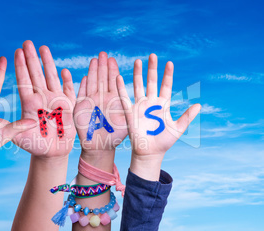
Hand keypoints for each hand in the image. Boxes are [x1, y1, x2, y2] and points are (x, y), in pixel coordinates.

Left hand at [12, 41, 76, 156]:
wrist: (52, 153)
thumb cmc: (35, 146)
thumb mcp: (21, 138)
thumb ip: (15, 129)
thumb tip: (4, 124)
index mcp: (29, 103)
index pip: (24, 80)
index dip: (20, 66)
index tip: (16, 51)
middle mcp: (42, 98)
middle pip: (36, 74)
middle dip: (32, 58)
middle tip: (27, 42)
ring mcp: (56, 100)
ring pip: (51, 77)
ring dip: (48, 63)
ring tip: (43, 47)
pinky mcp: (68, 107)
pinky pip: (69, 91)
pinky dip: (68, 82)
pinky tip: (64, 70)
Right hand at [74, 52, 127, 152]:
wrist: (100, 146)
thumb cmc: (116, 135)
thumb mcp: (127, 120)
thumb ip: (130, 109)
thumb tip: (138, 98)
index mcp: (114, 99)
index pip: (113, 81)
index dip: (112, 70)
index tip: (113, 59)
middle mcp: (102, 98)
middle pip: (102, 78)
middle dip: (103, 66)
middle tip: (103, 53)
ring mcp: (91, 101)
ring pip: (92, 83)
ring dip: (93, 72)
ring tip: (95, 60)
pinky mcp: (81, 108)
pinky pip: (82, 94)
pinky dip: (83, 86)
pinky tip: (85, 77)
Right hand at [116, 54, 200, 179]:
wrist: (149, 152)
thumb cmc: (164, 142)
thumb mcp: (178, 128)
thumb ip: (187, 116)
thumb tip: (199, 104)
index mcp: (163, 105)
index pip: (165, 86)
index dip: (167, 75)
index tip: (169, 63)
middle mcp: (151, 102)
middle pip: (151, 81)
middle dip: (152, 69)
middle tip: (153, 55)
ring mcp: (140, 106)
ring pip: (138, 85)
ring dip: (137, 74)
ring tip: (138, 61)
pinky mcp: (130, 112)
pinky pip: (124, 98)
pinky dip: (121, 88)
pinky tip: (119, 77)